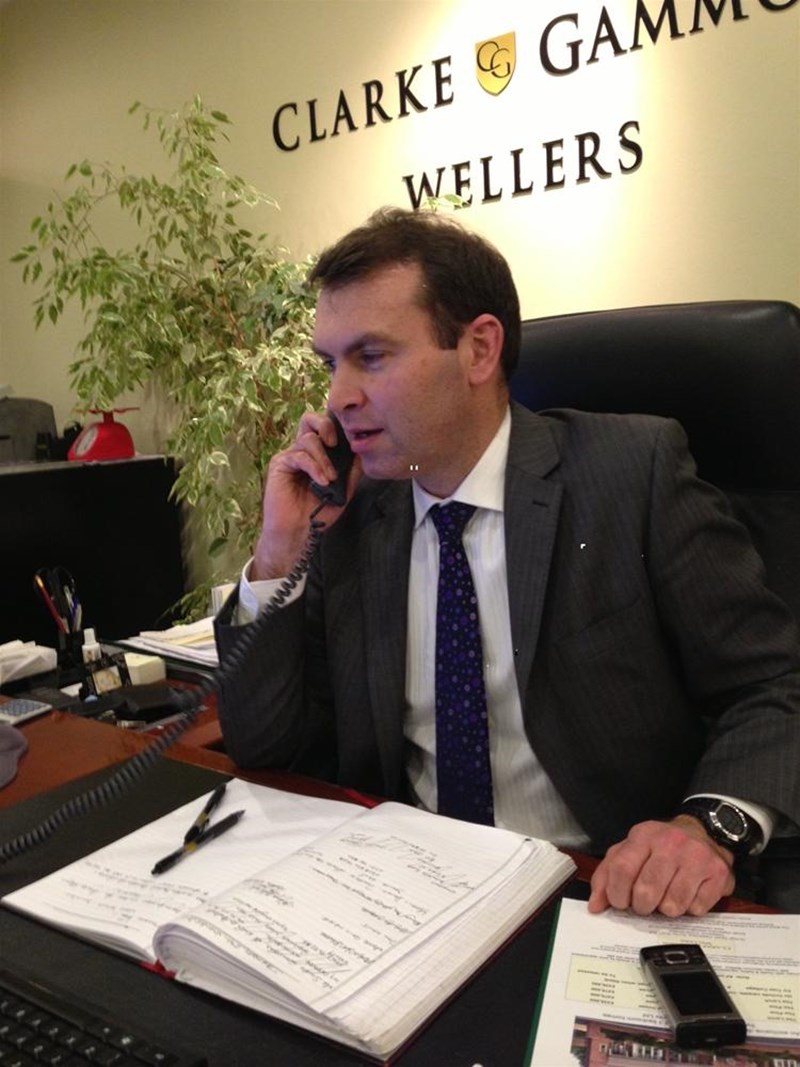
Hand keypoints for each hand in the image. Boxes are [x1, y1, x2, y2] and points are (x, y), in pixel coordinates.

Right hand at [251, 412, 360, 579]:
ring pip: (308, 439)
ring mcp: (290, 456)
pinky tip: (322, 482)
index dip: (335, 425)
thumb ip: (352, 470)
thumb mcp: (344, 490)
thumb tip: (362, 450)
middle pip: (309, 419)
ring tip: (330, 479)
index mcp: (317, 454)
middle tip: (335, 443)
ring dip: (324, 459)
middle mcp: (302, 451)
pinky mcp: (280, 464)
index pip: (323, 427)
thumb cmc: (319, 513)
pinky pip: (299, 455)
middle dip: (326, 425)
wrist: (300, 532)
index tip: (349, 438)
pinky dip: (314, 467)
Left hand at [588, 816, 735, 916]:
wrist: (701, 832)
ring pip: (673, 905)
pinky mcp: (718, 873)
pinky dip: (689, 910)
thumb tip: (595, 906)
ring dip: (666, 910)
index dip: (617, 894)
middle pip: (647, 891)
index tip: (620, 903)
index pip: (622, 868)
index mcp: (643, 835)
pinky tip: (688, 895)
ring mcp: (697, 856)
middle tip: (645, 903)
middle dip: (642, 906)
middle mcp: (671, 842)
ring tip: (666, 897)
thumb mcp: (629, 851)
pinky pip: (697, 909)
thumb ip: (607, 876)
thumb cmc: (659, 847)